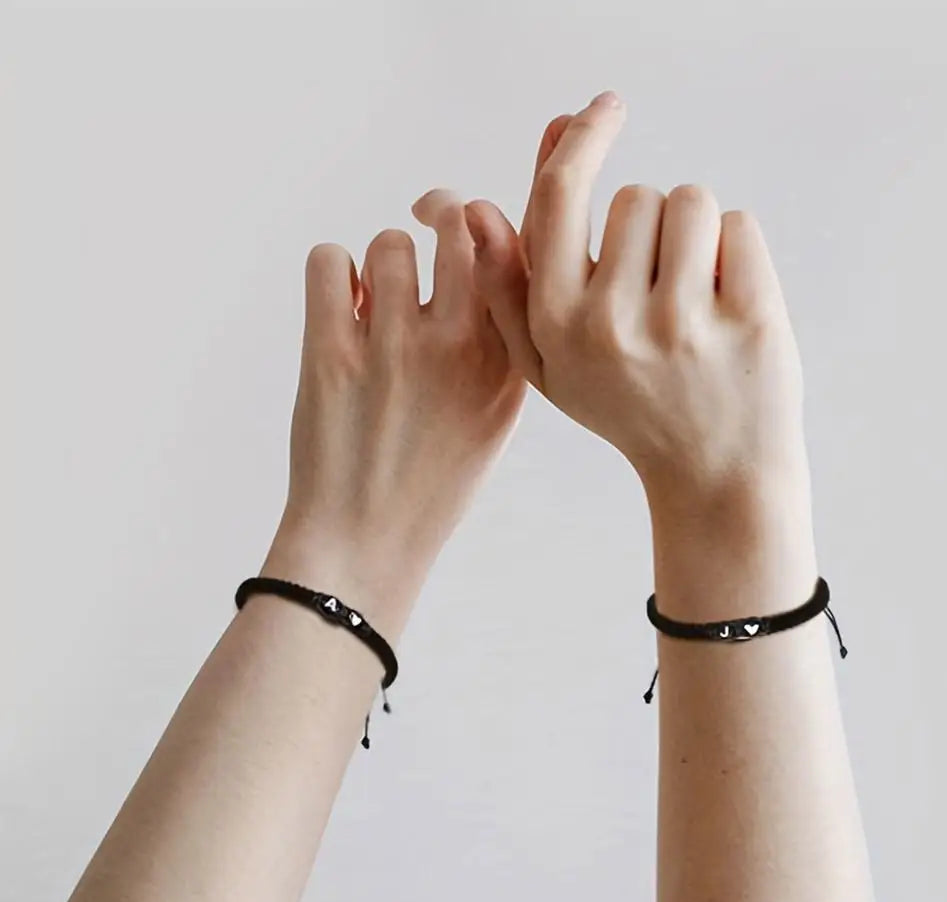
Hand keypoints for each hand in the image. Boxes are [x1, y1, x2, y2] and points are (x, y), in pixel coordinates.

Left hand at [265, 189, 524, 622]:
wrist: (365, 542)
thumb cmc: (431, 480)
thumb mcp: (492, 420)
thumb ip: (499, 349)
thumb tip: (476, 260)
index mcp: (507, 367)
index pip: (516, 256)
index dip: (492, 227)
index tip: (473, 227)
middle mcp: (460, 350)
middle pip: (459, 224)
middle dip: (443, 213)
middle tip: (426, 221)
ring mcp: (395, 351)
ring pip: (389, 244)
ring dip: (379, 266)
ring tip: (375, 306)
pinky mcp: (331, 355)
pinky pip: (329, 261)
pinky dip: (332, 275)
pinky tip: (340, 307)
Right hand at [464, 94, 811, 542]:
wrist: (713, 472)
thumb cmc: (629, 407)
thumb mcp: (548, 364)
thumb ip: (507, 287)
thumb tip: (473, 207)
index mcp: (557, 324)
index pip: (558, 197)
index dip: (579, 141)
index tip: (601, 107)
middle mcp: (613, 321)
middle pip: (636, 194)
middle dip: (650, 227)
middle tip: (659, 292)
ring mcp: (684, 321)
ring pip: (690, 201)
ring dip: (694, 234)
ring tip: (693, 297)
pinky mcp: (749, 318)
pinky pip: (739, 226)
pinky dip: (738, 254)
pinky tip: (728, 307)